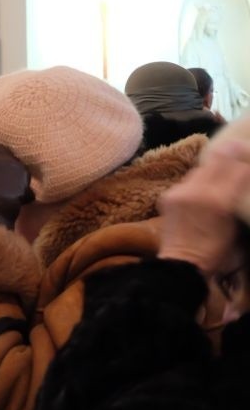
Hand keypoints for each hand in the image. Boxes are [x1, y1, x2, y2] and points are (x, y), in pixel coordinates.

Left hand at [158, 140, 249, 274]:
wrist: (182, 262)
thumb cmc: (217, 250)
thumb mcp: (236, 226)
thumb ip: (240, 199)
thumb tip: (244, 176)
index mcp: (221, 202)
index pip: (238, 169)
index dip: (245, 158)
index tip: (248, 150)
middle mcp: (199, 192)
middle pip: (217, 160)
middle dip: (229, 154)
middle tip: (238, 146)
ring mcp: (180, 192)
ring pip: (201, 169)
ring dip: (212, 168)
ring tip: (220, 170)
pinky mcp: (168, 196)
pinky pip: (187, 180)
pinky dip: (197, 181)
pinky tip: (202, 186)